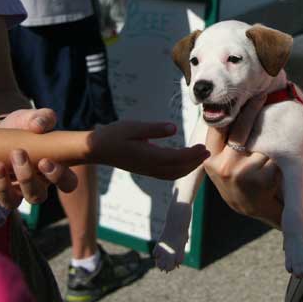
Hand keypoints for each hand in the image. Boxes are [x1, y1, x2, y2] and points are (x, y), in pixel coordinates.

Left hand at [0, 108, 77, 207]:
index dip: (58, 177)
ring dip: (3, 186)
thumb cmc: (25, 126)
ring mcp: (13, 191)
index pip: (67, 184)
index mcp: (54, 170)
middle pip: (37, 197)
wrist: (0, 129)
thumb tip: (38, 126)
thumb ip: (43, 118)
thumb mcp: (36, 118)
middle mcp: (36, 186)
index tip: (44, 160)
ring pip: (11, 202)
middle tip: (17, 153)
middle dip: (26, 178)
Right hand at [88, 120, 209, 178]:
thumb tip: (173, 128)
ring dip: (188, 167)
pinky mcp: (145, 170)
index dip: (192, 154)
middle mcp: (149, 167)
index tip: (203, 147)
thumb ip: (154, 129)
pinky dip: (179, 170)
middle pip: (178, 169)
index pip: (176, 158)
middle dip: (194, 162)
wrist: (96, 149)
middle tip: (206, 151)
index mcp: (147, 156)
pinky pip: (167, 174)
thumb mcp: (133, 127)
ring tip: (199, 157)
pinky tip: (184, 162)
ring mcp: (147, 171)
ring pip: (173, 174)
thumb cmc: (113, 135)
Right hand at [203, 95, 282, 223]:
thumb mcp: (218, 163)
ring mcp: (244, 173)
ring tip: (263, 154)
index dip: (230, 109)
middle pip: (241, 128)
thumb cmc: (234, 177)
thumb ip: (219, 142)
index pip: (219, 127)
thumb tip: (223, 107)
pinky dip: (276, 157)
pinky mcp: (263, 179)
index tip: (242, 95)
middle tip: (262, 95)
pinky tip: (271, 167)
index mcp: (211, 159)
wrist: (249, 206)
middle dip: (253, 108)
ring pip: (260, 143)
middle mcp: (225, 165)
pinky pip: (273, 156)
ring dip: (266, 143)